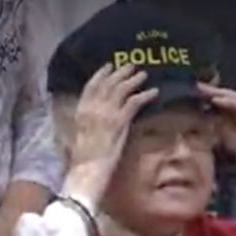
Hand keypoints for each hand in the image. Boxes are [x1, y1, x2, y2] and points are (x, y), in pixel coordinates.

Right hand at [65, 63, 158, 201]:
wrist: (88, 170)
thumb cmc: (84, 158)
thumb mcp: (81, 134)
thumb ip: (88, 121)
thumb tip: (96, 115)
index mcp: (81, 110)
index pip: (91, 86)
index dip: (101, 74)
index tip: (109, 65)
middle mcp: (93, 107)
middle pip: (108, 83)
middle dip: (120, 72)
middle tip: (131, 65)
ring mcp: (107, 113)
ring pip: (122, 89)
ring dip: (133, 80)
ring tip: (144, 74)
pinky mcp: (120, 121)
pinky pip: (135, 102)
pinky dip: (145, 95)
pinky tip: (154, 92)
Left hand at [198, 83, 235, 189]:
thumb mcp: (232, 143)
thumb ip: (221, 132)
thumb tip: (204, 123)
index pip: (227, 104)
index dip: (211, 99)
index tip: (194, 96)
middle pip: (230, 98)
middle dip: (212, 92)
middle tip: (195, 87)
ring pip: (235, 98)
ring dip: (218, 93)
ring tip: (203, 90)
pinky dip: (229, 102)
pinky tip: (216, 100)